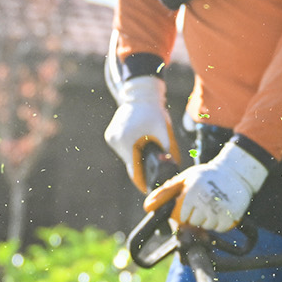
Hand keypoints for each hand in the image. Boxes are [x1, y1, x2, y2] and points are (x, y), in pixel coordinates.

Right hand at [105, 75, 174, 191]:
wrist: (140, 93)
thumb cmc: (153, 112)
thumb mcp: (163, 131)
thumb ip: (167, 150)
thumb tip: (171, 167)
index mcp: (127, 141)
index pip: (134, 169)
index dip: (142, 180)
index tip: (148, 188)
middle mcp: (116, 140)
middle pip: (130, 163)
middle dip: (142, 168)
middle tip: (153, 172)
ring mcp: (111, 137)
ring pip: (126, 156)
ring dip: (136, 158)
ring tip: (148, 153)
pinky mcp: (110, 134)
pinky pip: (123, 148)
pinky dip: (131, 149)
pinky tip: (140, 143)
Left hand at [140, 140, 268, 233]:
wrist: (236, 172)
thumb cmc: (205, 176)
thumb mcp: (184, 179)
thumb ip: (165, 192)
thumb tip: (147, 207)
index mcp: (191, 193)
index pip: (180, 217)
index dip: (183, 212)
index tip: (189, 204)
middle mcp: (205, 202)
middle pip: (193, 223)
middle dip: (195, 216)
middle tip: (202, 203)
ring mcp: (220, 210)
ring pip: (206, 227)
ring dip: (207, 220)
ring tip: (211, 205)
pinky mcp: (232, 216)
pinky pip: (219, 229)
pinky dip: (219, 223)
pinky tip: (220, 210)